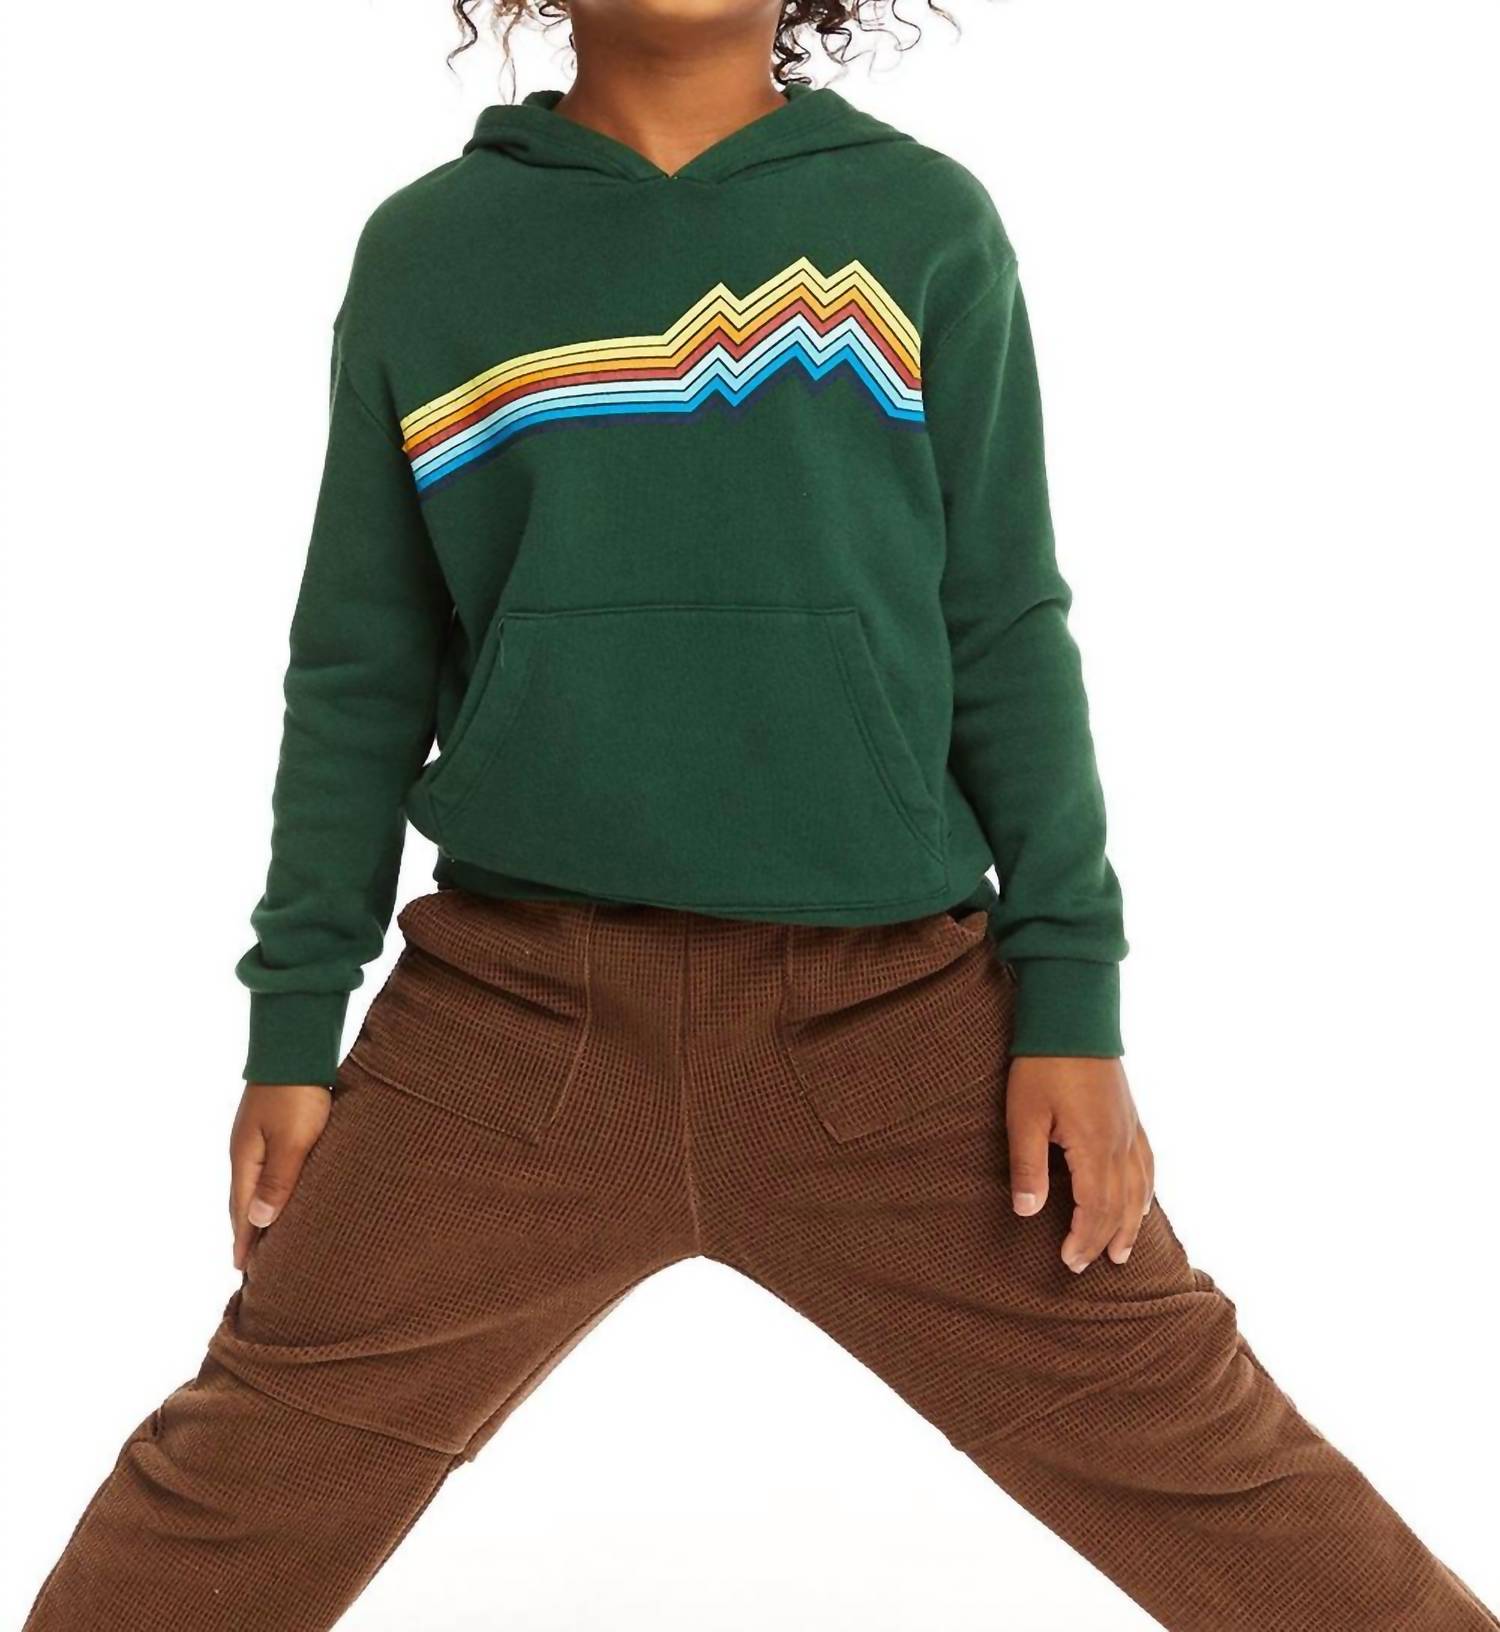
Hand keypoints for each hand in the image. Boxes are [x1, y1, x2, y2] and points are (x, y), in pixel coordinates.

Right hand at [229, 1082, 332, 1270]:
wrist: (294, 1043)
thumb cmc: (298, 1093)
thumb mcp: (292, 1140)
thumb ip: (278, 1180)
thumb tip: (257, 1223)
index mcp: (246, 1160)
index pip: (242, 1212)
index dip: (245, 1242)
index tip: (245, 1271)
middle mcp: (245, 1151)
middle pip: (244, 1201)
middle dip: (248, 1232)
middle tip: (253, 1263)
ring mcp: (256, 1136)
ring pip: (255, 1183)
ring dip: (259, 1210)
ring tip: (266, 1233)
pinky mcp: (271, 1124)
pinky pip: (268, 1167)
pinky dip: (270, 1187)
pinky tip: (282, 1190)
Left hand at [1005, 1055, 1153, 1273]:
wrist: (1074, 1016)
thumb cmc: (1042, 1064)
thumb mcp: (1024, 1115)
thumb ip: (1027, 1165)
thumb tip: (1027, 1212)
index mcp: (1095, 1147)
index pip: (1095, 1209)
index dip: (1084, 1239)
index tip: (1069, 1262)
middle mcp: (1120, 1143)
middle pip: (1119, 1205)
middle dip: (1104, 1239)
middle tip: (1089, 1265)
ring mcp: (1130, 1129)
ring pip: (1139, 1189)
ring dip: (1131, 1223)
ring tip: (1122, 1251)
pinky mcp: (1131, 1116)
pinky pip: (1147, 1163)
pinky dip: (1146, 1191)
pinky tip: (1142, 1202)